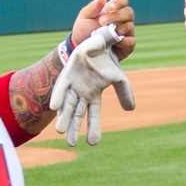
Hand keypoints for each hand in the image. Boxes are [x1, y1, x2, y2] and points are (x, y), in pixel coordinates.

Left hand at [49, 25, 135, 145]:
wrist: (100, 43)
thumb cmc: (108, 61)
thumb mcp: (120, 78)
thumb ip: (124, 93)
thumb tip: (131, 109)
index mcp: (93, 95)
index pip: (93, 115)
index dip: (93, 128)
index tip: (93, 143)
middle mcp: (81, 93)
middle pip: (77, 114)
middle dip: (74, 128)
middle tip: (71, 143)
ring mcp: (73, 85)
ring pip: (67, 105)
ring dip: (64, 117)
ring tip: (60, 131)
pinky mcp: (67, 74)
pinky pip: (61, 88)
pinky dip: (58, 97)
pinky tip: (55, 108)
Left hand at [71, 0, 135, 61]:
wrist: (80, 49)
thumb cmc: (83, 31)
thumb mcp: (84, 17)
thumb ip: (93, 7)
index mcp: (112, 10)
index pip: (122, 0)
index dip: (119, 2)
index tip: (109, 7)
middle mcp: (122, 20)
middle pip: (129, 12)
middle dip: (116, 16)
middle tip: (102, 22)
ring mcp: (126, 33)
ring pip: (130, 26)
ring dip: (118, 29)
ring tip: (105, 34)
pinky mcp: (127, 46)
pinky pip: (131, 41)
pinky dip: (123, 41)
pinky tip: (113, 43)